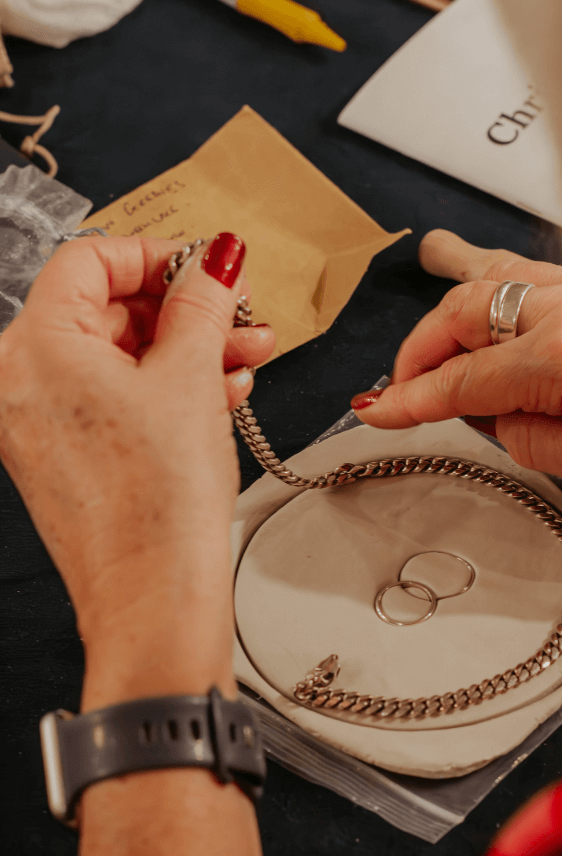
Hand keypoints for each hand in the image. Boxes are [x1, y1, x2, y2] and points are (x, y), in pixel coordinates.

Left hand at [0, 234, 273, 708]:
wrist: (154, 598)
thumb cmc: (157, 505)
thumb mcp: (192, 378)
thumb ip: (203, 304)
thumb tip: (215, 259)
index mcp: (35, 347)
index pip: (91, 260)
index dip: (159, 257)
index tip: (208, 269)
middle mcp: (21, 381)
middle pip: (106, 310)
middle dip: (185, 311)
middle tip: (240, 317)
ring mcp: (38, 422)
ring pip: (117, 357)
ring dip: (186, 351)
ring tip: (245, 359)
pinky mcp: (63, 456)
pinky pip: (112, 399)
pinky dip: (163, 389)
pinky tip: (218, 394)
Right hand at [352, 229, 561, 500]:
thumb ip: (535, 441)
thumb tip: (494, 419)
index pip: (461, 380)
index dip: (410, 399)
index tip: (376, 411)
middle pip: (465, 315)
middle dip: (420, 347)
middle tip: (398, 382)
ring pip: (496, 276)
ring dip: (452, 296)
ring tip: (424, 276)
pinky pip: (531, 270)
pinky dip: (493, 274)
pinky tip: (481, 268)